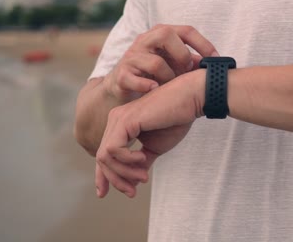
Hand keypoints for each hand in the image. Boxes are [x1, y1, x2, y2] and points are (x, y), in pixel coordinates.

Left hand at [95, 70, 205, 197]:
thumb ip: (142, 161)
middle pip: (101, 158)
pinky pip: (113, 149)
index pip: (104, 154)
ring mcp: (118, 119)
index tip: (103, 194)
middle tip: (133, 191)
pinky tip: (142, 158)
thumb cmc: (176, 120)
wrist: (190, 99)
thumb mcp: (156, 147)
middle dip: (115, 179)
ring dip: (123, 172)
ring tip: (143, 176)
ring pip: (104, 156)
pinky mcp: (125, 120)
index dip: (102, 176)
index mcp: (121, 125)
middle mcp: (115, 120)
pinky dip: (127, 160)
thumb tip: (133, 180)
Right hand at [103, 24, 218, 100]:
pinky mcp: (121, 75)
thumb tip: (212, 63)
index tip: (216, 58)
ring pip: (154, 62)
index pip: (185, 30)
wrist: (122, 90)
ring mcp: (132, 57)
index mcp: (160, 36)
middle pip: (166, 34)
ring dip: (168, 77)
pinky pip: (135, 79)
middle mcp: (145, 41)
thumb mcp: (174, 66)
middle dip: (182, 54)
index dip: (203, 43)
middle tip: (188, 70)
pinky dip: (147, 86)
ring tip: (170, 86)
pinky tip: (155, 90)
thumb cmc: (153, 75)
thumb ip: (190, 63)